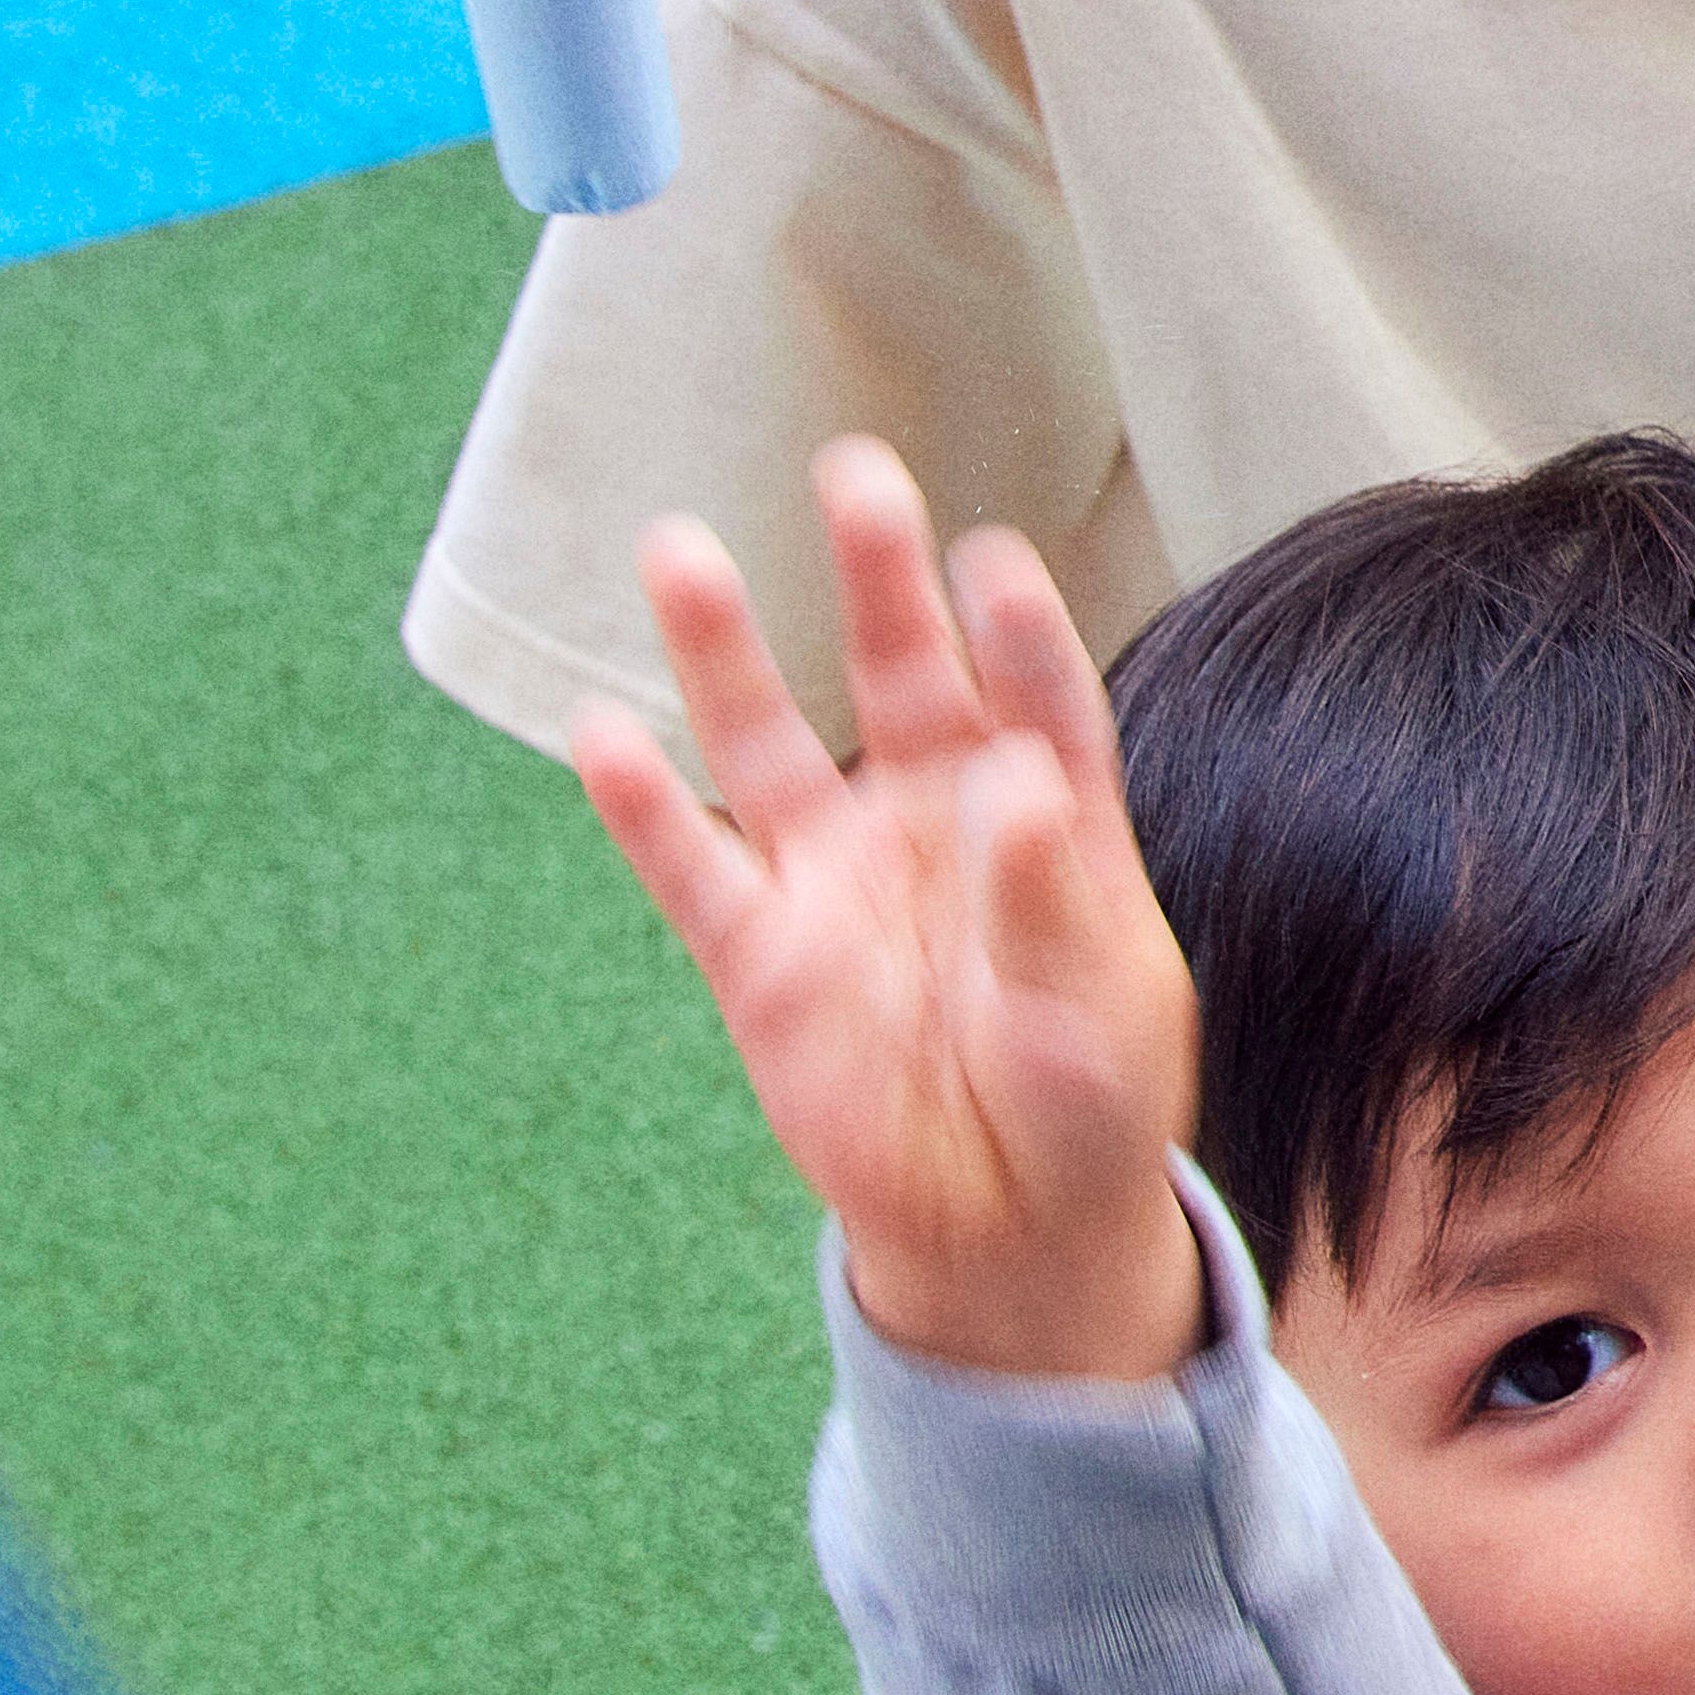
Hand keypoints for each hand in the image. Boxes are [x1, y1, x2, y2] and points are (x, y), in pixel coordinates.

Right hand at [572, 440, 1207, 1381]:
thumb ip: (1049, 903)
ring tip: (678, 549)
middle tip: (855, 470)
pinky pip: (695, 871)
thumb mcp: (1097, 1012)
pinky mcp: (762, 959)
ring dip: (724, 652)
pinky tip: (597, 731)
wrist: (1010, 1223)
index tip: (994, 563)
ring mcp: (837, 879)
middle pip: (901, 676)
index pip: (1039, 699)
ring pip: (769, 745)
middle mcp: (931, 818)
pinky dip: (644, 808)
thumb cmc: (1083, 1098)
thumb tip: (1010, 785)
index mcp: (1045, 814)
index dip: (1019, 634)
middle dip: (876, 579)